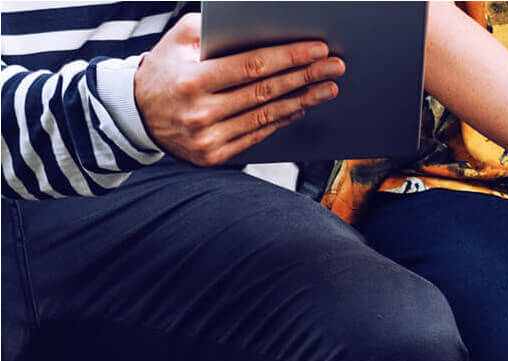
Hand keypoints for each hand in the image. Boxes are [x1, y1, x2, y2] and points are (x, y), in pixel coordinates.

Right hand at [132, 14, 343, 165]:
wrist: (135, 115)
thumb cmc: (163, 69)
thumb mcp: (176, 41)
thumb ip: (210, 27)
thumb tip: (254, 21)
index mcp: (191, 81)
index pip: (251, 67)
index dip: (289, 58)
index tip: (318, 49)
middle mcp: (200, 113)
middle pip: (266, 92)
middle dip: (306, 77)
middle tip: (335, 67)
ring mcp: (209, 139)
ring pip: (267, 116)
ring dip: (303, 100)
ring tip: (328, 87)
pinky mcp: (215, 156)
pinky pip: (258, 134)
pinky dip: (283, 119)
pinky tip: (302, 106)